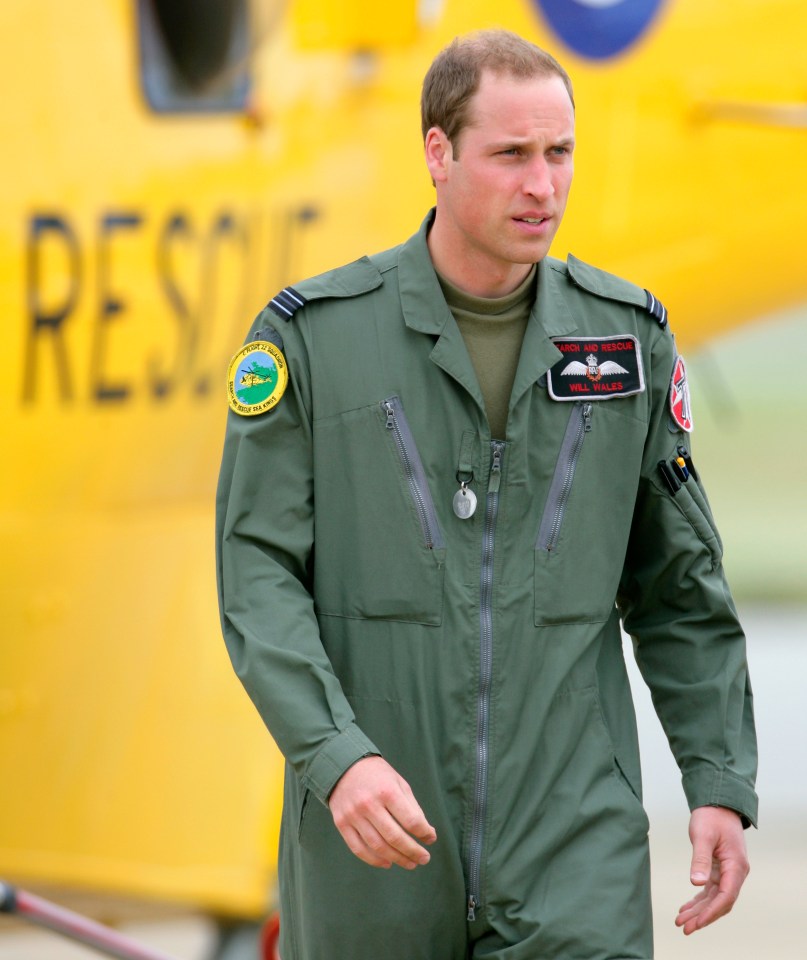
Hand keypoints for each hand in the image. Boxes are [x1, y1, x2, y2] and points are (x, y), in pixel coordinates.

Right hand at [328, 756, 436, 869]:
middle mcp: (369, 804)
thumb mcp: (399, 782)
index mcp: (387, 791)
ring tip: (410, 863)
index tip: (431, 839)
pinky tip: (387, 863)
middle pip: (395, 837)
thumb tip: (427, 834)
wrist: (344, 765)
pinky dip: (374, 860)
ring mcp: (353, 815)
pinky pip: (358, 849)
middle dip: (413, 851)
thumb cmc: (377, 775)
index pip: (410, 820)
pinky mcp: (341, 823)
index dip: (424, 833)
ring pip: (378, 846)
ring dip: (397, 859)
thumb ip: (412, 807)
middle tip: (424, 859)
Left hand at [675, 805, 749, 934]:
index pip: (726, 896)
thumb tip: (696, 883)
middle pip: (720, 902)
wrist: (717, 804)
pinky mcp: (718, 869)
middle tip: (684, 928)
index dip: (711, 912)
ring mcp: (727, 872)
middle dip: (702, 917)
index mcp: (735, 866)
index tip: (696, 923)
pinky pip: (710, 890)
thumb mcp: (703, 836)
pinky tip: (686, 908)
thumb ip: (700, 859)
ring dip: (699, 911)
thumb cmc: (711, 817)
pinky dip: (699, 900)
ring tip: (681, 922)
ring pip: (714, 898)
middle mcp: (735, 873)